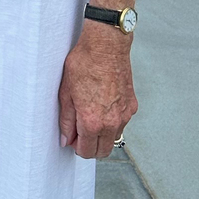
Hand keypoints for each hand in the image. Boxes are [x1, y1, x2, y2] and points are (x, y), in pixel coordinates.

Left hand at [57, 23, 137, 158]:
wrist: (106, 47)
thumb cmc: (84, 64)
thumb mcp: (66, 93)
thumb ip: (67, 120)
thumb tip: (67, 138)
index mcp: (92, 121)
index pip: (87, 151)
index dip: (77, 148)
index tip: (73, 139)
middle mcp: (112, 122)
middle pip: (103, 151)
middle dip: (90, 147)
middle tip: (80, 132)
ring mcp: (124, 115)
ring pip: (113, 138)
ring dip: (102, 135)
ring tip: (91, 116)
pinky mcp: (132, 106)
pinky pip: (122, 123)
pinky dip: (113, 122)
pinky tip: (103, 106)